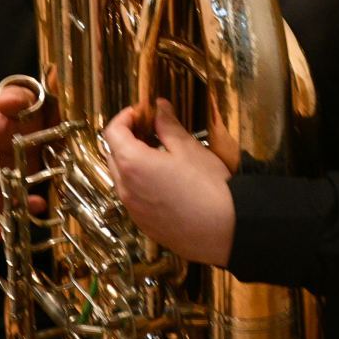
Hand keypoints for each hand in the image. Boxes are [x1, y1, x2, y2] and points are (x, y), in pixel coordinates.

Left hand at [103, 99, 235, 266]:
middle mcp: (126, 189)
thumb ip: (168, 125)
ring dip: (131, 161)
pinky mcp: (145, 225)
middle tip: (149, 129)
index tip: (140, 112)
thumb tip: (160, 107)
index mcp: (133, 164)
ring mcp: (134, 210)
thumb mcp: (188, 147)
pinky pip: (133, 198)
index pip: (112, 132)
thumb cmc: (208, 188)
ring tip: (158, 153)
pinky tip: (163, 180)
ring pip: (122, 177)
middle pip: (112, 154)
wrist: (227, 230)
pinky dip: (139, 183)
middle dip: (126, 138)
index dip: (124, 117)